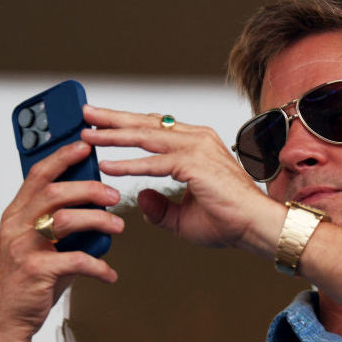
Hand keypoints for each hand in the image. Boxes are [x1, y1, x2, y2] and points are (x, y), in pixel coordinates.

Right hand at [0, 141, 123, 341]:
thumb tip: (94, 204)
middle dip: (89, 188)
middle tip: (114, 194)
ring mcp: (24, 248)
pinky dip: (98, 265)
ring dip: (98, 220)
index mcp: (16, 214)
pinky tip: (108, 272)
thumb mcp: (37, 242)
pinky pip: (75, 260)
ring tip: (118, 225)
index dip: (62, 157)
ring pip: (65, 220)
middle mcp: (16, 226)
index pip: (38, 175)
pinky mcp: (36, 271)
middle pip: (54, 192)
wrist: (6, 318)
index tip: (85, 146)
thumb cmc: (26, 279)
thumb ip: (58, 221)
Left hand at [81, 105, 283, 252]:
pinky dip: (128, 164)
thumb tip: (141, 198)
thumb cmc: (229, 221)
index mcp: (197, 144)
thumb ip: (160, 208)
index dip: (126, 123)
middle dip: (112, 119)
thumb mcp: (183, 216)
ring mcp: (197, 148)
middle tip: (85, 113)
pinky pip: (154, 163)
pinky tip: (107, 166)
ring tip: (87, 134)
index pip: (155, 127)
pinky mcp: (194, 164)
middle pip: (146, 123)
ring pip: (146, 136)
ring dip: (113, 134)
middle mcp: (197, 139)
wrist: (256, 228)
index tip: (100, 122)